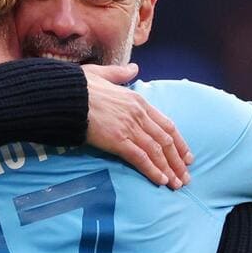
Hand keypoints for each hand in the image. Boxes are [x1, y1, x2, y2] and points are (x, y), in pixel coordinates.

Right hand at [82, 62, 192, 188]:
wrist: (65, 97)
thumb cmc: (79, 87)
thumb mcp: (103, 74)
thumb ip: (121, 74)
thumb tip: (134, 68)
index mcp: (138, 100)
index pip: (166, 124)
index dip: (179, 142)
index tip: (186, 156)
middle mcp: (138, 114)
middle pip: (165, 140)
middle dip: (177, 161)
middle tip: (185, 176)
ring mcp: (129, 127)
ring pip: (156, 151)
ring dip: (169, 169)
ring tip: (176, 184)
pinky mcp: (118, 140)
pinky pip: (140, 158)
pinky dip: (153, 170)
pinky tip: (161, 181)